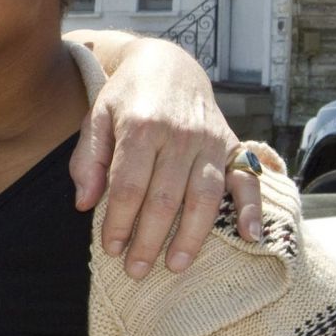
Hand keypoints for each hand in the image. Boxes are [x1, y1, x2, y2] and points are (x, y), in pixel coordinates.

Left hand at [69, 41, 261, 278]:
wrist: (168, 64)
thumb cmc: (126, 97)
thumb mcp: (96, 118)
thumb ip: (89, 159)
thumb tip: (84, 203)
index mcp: (140, 127)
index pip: (128, 186)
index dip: (118, 221)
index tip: (110, 248)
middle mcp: (179, 135)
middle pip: (164, 198)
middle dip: (149, 239)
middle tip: (136, 270)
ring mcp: (210, 141)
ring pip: (204, 196)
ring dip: (191, 236)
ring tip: (174, 265)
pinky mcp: (232, 144)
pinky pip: (247, 180)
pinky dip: (251, 209)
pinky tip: (250, 237)